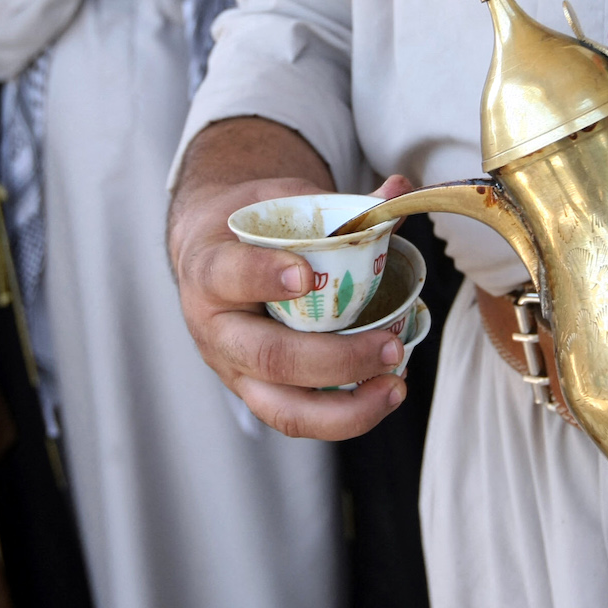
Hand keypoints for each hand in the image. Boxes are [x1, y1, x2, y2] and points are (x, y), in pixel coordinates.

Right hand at [169, 172, 413, 439]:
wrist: (208, 255)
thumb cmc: (248, 227)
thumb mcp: (280, 201)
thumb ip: (336, 203)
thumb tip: (399, 188)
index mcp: (209, 268)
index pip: (226, 275)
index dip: (262, 277)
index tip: (304, 274)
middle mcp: (215, 329)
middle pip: (267, 357)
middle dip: (333, 359)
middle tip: (389, 345)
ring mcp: (234, 369)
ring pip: (282, 409)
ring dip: (345, 407)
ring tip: (395, 386)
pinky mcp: (255, 393)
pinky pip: (297, 419)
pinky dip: (345, 416)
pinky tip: (384, 395)